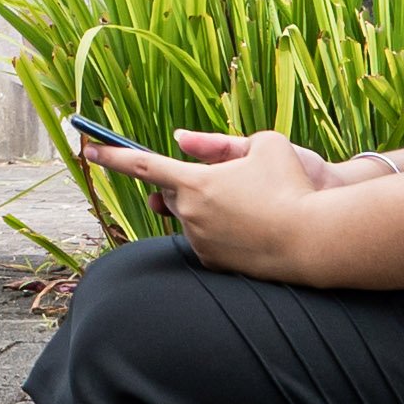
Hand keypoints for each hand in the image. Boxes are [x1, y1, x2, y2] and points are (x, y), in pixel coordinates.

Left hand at [85, 125, 344, 280]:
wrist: (315, 240)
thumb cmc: (292, 184)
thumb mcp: (264, 143)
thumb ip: (220, 140)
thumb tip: (182, 140)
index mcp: (196, 181)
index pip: (141, 165)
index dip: (111, 155)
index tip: (88, 149)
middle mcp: (190, 213)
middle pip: (169, 192)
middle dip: (182, 183)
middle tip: (216, 180)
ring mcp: (200, 241)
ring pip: (190, 216)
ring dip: (207, 206)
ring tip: (249, 205)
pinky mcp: (214, 262)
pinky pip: (207, 238)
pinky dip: (221, 229)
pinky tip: (252, 228)